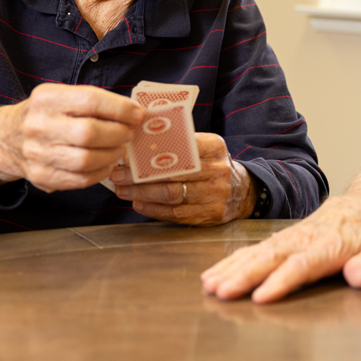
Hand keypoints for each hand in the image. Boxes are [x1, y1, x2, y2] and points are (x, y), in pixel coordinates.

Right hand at [0, 83, 144, 191]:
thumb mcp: (61, 96)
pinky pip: (81, 179)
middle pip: (90, 133)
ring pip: (87, 159)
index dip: (120, 109)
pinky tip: (107, 162)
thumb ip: (94, 102)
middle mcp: (38, 125)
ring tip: (120, 147)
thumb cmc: (46, 114)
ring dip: (113, 154)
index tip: (137, 114)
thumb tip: (134, 113)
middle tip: (130, 132)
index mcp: (46, 98)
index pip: (90, 101)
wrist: (7, 137)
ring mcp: (37, 153)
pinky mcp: (41, 176)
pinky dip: (101, 171)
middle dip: (119, 133)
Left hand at [113, 133, 254, 225]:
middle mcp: (217, 171)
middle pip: (172, 174)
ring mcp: (215, 195)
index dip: (151, 152)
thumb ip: (180, 144)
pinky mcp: (209, 215)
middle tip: (118, 175)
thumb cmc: (212, 165)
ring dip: (141, 194)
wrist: (242, 191)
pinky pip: (175, 214)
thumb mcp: (205, 147)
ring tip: (122, 190)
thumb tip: (138, 146)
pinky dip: (153, 209)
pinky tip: (138, 204)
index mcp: (214, 147)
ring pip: (171, 195)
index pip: (181, 146)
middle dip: (139, 176)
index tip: (129, 154)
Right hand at [200, 196, 360, 302]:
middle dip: (245, 276)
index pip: (302, 265)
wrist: (356, 208)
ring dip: (231, 269)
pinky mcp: (276, 241)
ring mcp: (286, 239)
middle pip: (271, 258)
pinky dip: (229, 263)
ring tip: (210, 286)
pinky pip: (250, 251)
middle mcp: (302, 241)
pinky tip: (212, 277)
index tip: (261, 298)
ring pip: (256, 253)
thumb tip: (360, 275)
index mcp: (328, 246)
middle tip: (222, 293)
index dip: (282, 281)